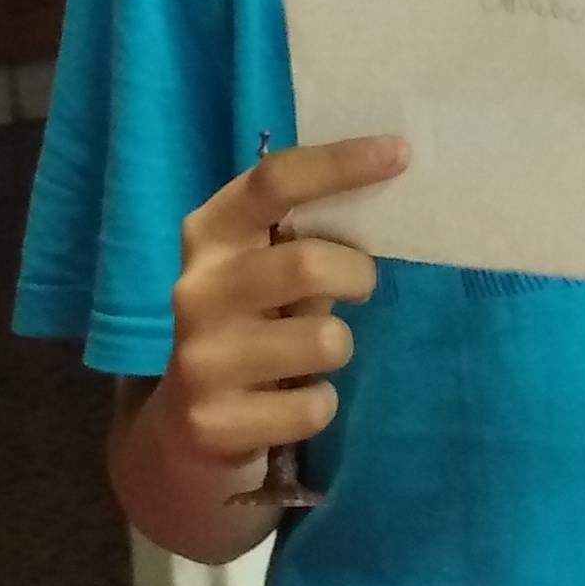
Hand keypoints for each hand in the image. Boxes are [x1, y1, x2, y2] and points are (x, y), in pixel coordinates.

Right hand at [145, 136, 405, 489]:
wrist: (184, 432)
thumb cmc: (246, 329)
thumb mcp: (259, 274)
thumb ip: (302, 240)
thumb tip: (384, 195)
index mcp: (208, 236)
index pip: (273, 181)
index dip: (339, 164)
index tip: (400, 153)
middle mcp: (196, 290)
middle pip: (306, 263)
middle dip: (356, 275)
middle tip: (360, 287)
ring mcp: (200, 358)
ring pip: (324, 340)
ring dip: (338, 345)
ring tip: (314, 352)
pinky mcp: (213, 422)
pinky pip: (313, 406)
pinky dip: (320, 404)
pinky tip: (291, 402)